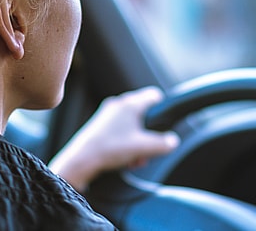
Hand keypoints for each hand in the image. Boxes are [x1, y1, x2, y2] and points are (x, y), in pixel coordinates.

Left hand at [49, 86, 180, 191]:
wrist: (82, 159)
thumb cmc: (110, 149)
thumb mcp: (144, 148)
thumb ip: (163, 144)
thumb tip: (173, 141)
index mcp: (130, 104)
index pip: (154, 95)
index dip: (163, 108)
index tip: (165, 122)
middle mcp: (118, 104)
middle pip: (143, 114)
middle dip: (148, 133)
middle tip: (148, 149)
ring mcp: (107, 114)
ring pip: (131, 124)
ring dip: (137, 141)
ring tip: (135, 158)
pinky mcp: (99, 125)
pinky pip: (120, 130)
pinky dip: (126, 143)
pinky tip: (125, 159)